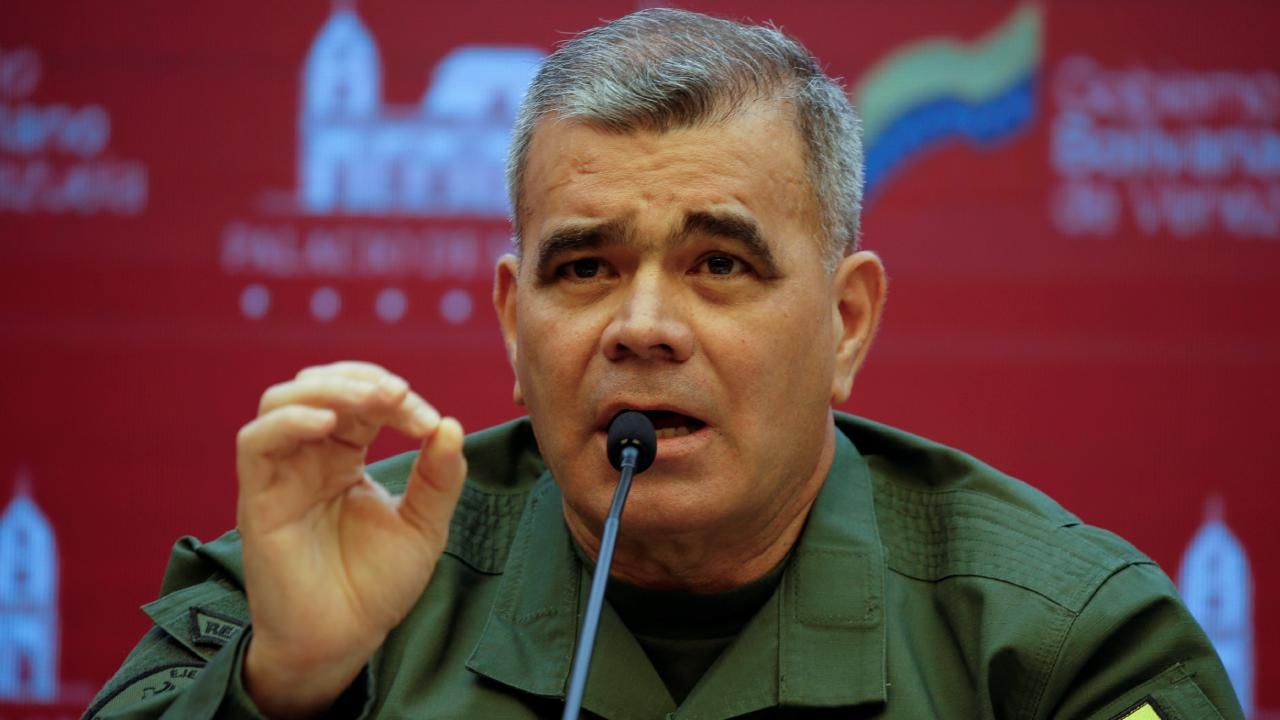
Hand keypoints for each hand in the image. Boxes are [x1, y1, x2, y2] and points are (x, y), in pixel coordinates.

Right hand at [234, 361, 466, 717]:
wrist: (342, 641)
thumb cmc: (376, 586)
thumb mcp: (424, 527)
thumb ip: (439, 478)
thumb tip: (452, 425)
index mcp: (345, 457)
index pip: (363, 403)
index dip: (395, 398)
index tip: (430, 422)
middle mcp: (309, 457)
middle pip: (319, 386)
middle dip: (362, 381)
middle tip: (400, 396)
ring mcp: (281, 475)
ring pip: (282, 401)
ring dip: (328, 389)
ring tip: (371, 401)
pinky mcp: (258, 499)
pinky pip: (256, 442)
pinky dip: (289, 422)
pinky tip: (326, 426)